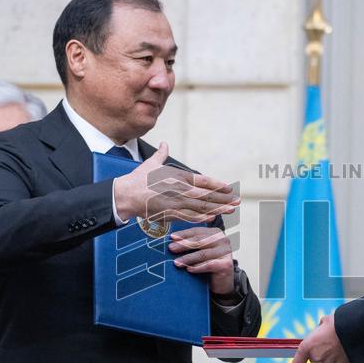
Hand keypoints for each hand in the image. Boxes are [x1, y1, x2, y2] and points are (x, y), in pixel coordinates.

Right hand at [113, 142, 238, 223]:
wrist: (126, 194)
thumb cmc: (139, 178)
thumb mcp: (152, 163)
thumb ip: (162, 154)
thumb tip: (165, 144)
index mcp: (178, 176)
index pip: (203, 180)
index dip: (218, 185)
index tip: (228, 188)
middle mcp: (180, 189)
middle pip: (207, 195)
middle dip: (223, 198)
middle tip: (237, 201)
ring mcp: (176, 203)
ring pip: (201, 207)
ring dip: (217, 209)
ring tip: (230, 210)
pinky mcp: (170, 214)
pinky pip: (189, 217)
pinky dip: (202, 218)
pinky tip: (212, 218)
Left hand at [169, 227, 235, 294]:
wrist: (222, 282)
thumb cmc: (208, 264)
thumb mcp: (200, 250)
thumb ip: (191, 243)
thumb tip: (172, 241)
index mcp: (215, 233)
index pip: (197, 231)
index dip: (183, 234)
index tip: (171, 237)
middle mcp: (222, 240)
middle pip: (199, 241)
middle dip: (184, 244)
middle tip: (171, 248)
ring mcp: (226, 252)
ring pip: (203, 254)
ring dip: (188, 258)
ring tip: (176, 262)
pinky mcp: (226, 264)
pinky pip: (209, 265)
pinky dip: (198, 267)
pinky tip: (189, 269)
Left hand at [285, 314, 350, 362]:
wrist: (360, 326)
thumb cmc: (341, 323)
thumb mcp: (325, 322)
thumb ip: (320, 330)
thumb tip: (322, 330)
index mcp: (308, 347)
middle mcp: (318, 358)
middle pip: (318, 360)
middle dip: (324, 352)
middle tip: (332, 340)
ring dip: (336, 356)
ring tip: (342, 343)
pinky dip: (347, 359)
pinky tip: (350, 349)